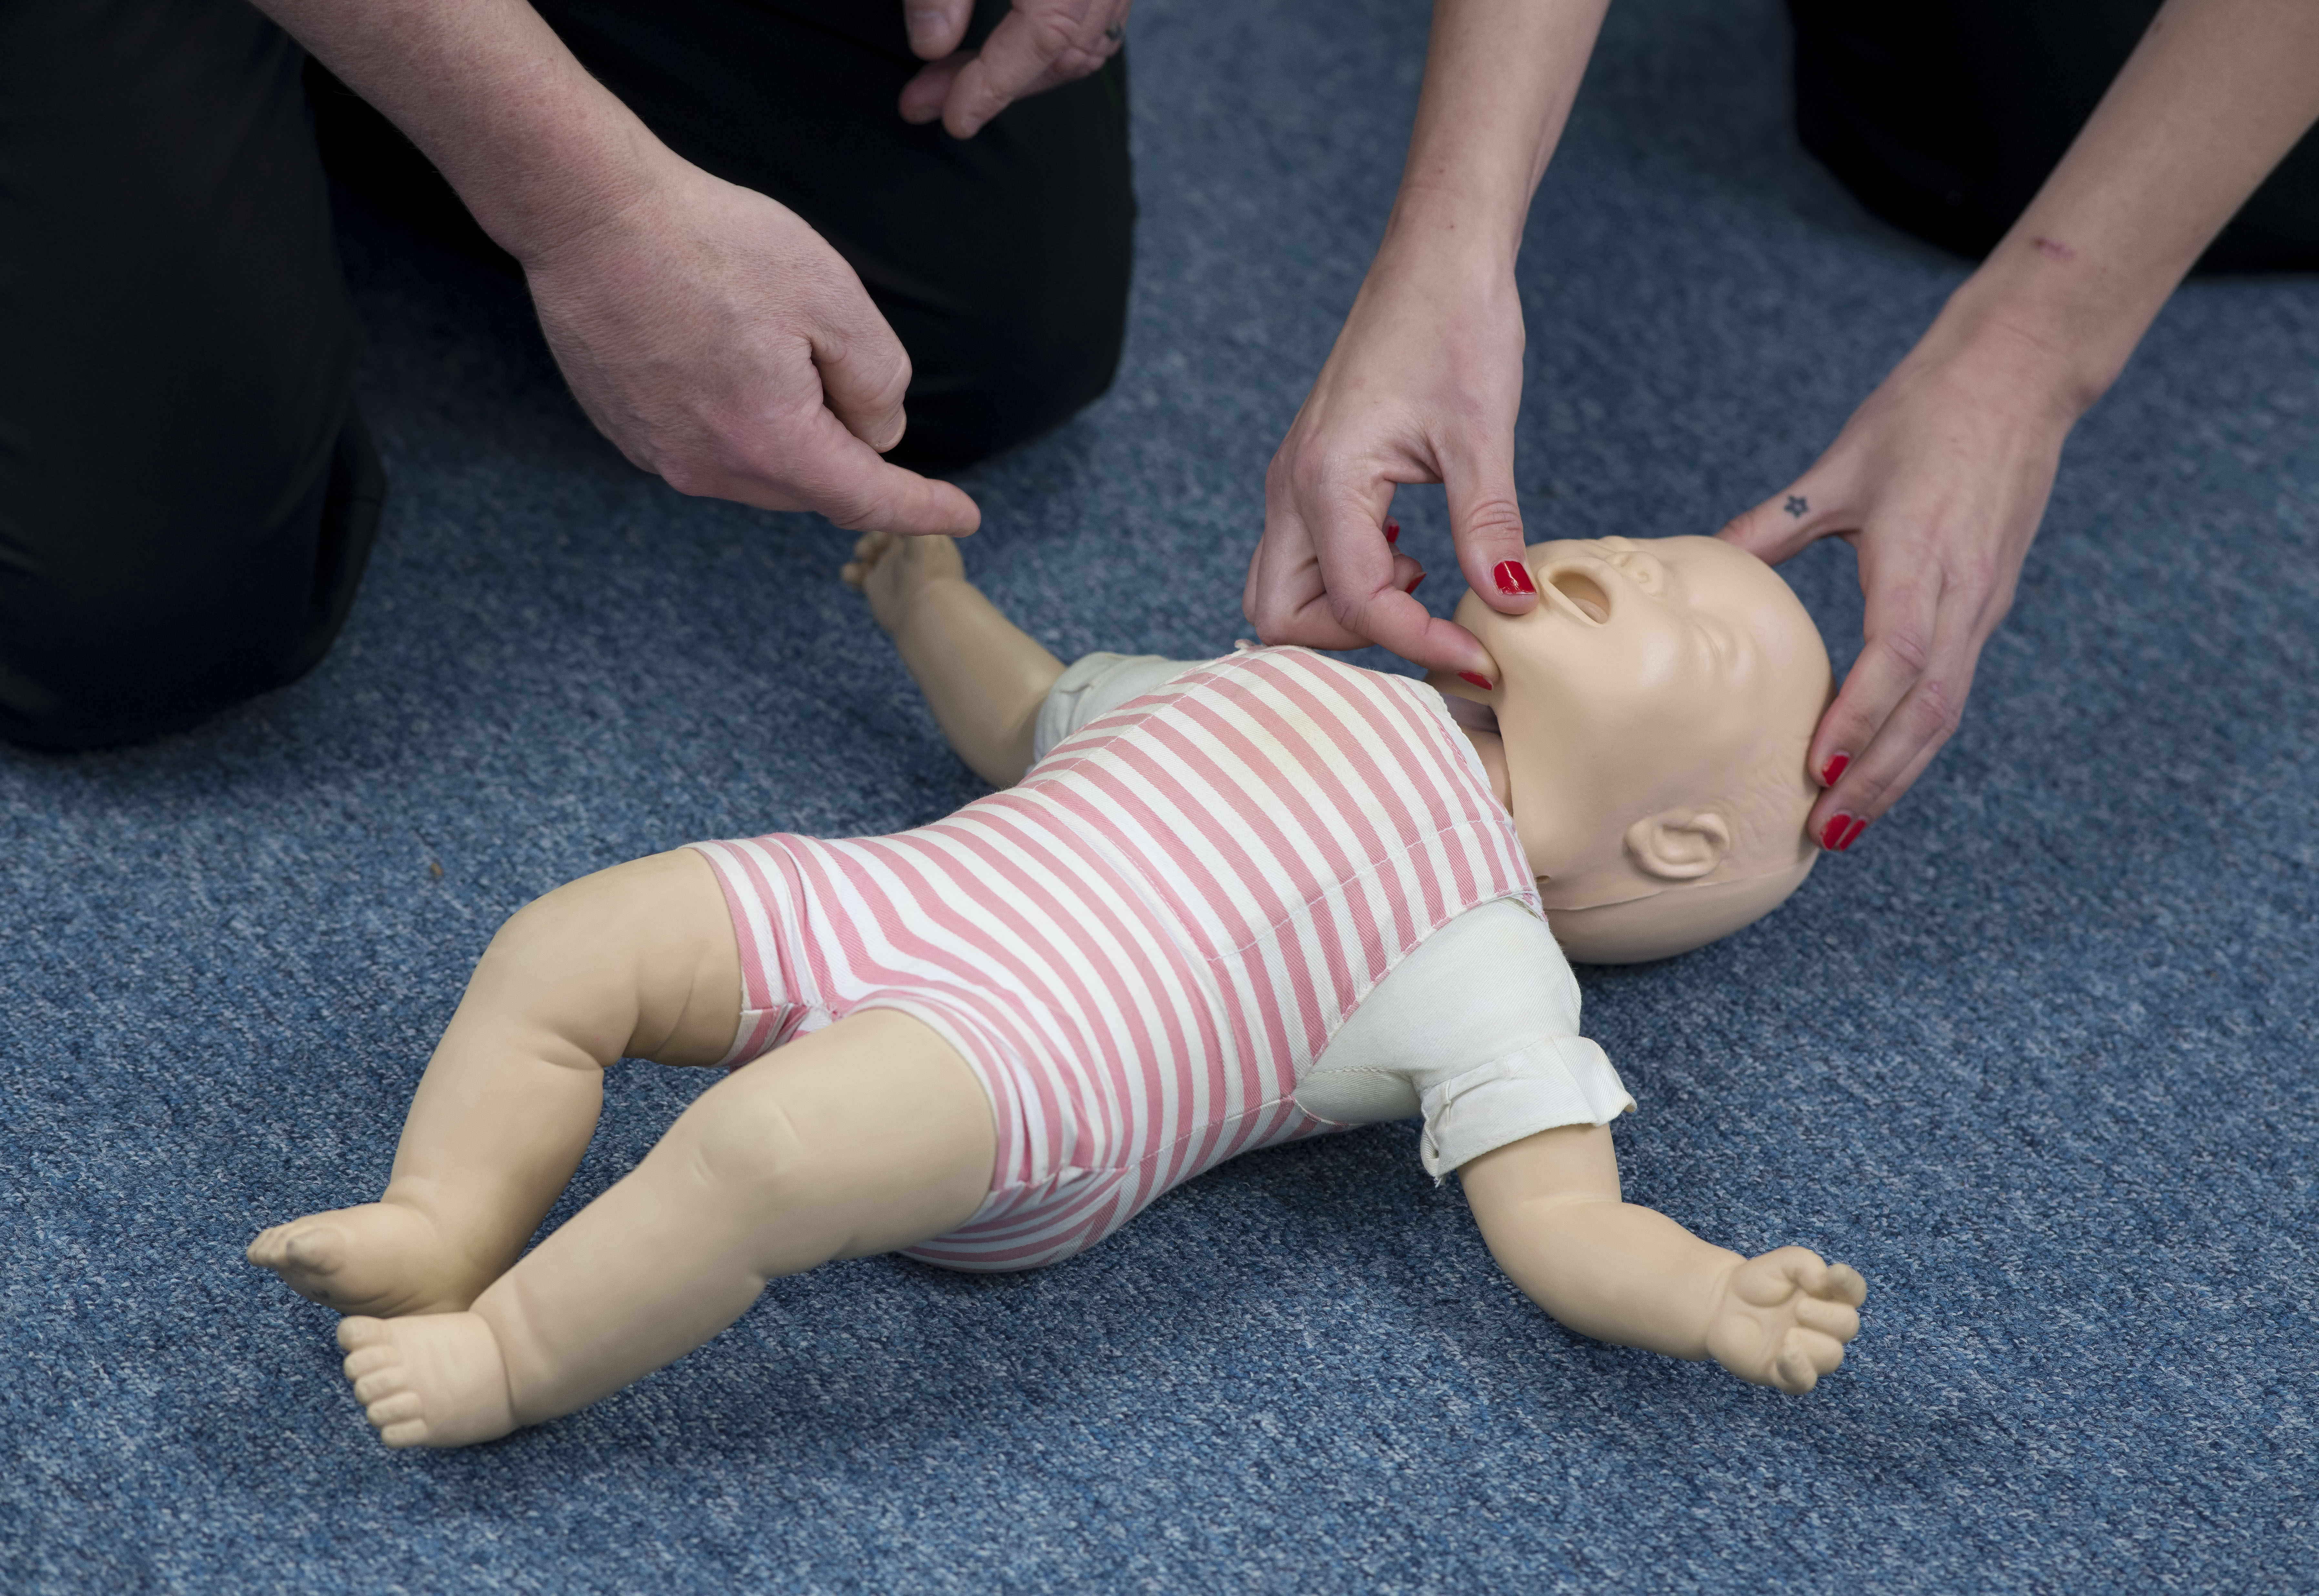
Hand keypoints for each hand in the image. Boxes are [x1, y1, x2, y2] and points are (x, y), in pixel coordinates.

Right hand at [520, 153, 979, 535]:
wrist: (589, 214)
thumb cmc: (712, 243)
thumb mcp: (831, 297)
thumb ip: (876, 378)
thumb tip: (879, 432)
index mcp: (771, 443)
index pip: (867, 499)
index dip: (922, 508)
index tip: (963, 516)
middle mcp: (710, 468)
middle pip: (812, 485)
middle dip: (847, 450)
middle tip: (845, 375)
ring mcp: (660, 454)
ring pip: (759, 469)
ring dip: (789, 433)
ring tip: (772, 349)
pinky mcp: (628, 432)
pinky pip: (710, 448)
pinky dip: (739, 421)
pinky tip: (728, 359)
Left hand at [898, 0, 1129, 138]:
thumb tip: (930, 45)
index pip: (1045, 34)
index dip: (995, 83)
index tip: (953, 118)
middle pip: (1067, 49)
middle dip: (998, 86)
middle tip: (929, 99)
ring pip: (1088, 44)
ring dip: (1025, 73)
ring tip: (960, 84)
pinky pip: (1098, 22)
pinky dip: (1055, 48)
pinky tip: (1006, 55)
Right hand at [1246, 247, 1536, 677]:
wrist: (1437, 259)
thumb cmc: (1456, 324)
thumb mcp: (1483, 434)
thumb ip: (1488, 528)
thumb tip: (1507, 607)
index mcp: (1326, 479)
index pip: (1356, 603)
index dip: (1419, 643)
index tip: (1482, 657)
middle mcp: (1291, 487)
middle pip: (1279, 617)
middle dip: (1353, 642)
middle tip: (1430, 627)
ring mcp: (1293, 483)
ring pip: (1283, 591)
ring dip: (1345, 613)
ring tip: (1421, 586)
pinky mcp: (1311, 476)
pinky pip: (1304, 557)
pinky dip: (1348, 580)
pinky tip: (1409, 554)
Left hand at [1703, 1246, 1865, 1394]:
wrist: (1721, 1303)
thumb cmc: (1757, 1282)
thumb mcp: (1783, 1261)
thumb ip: (1807, 1264)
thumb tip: (1824, 1282)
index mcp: (1827, 1297)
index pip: (1854, 1292)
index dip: (1851, 1285)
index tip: (1835, 1275)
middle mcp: (1823, 1326)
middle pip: (1848, 1327)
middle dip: (1828, 1317)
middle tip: (1800, 1308)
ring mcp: (1806, 1351)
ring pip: (1831, 1357)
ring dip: (1813, 1344)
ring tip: (1787, 1334)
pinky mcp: (1784, 1372)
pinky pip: (1803, 1382)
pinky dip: (1798, 1370)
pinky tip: (1784, 1353)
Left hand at [1718, 315, 2078, 850]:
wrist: (2019, 375)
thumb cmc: (1926, 411)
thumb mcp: (1840, 465)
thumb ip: (1775, 524)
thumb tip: (1710, 560)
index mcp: (1921, 556)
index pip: (1897, 658)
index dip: (1859, 718)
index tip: (1818, 768)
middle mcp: (1962, 592)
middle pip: (1927, 709)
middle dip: (1879, 778)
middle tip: (1827, 832)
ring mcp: (1983, 603)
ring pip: (1946, 710)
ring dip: (1899, 772)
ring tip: (1849, 823)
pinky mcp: (1988, 602)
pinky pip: (1952, 685)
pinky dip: (1915, 737)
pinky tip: (1879, 766)